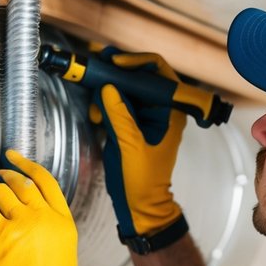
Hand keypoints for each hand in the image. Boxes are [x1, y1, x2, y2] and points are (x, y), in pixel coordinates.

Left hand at [0, 150, 81, 265]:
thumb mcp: (63, 257)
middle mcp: (42, 218)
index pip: (46, 182)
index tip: (16, 158)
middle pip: (20, 183)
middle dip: (5, 175)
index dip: (28, 166)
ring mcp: (18, 225)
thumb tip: (30, 228)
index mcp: (63, 223)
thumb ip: (49, 236)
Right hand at [92, 50, 187, 237]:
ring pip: (123, 88)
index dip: (136, 63)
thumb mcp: (132, 146)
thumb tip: (108, 88)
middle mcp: (159, 108)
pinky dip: (102, 104)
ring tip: (95, 104)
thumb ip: (121, 116)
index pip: (158, 73)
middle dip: (116, 73)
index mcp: (171, 110)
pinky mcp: (128, 123)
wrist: (139, 203)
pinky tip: (95, 115)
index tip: (114, 64)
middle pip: (138, 76)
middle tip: (96, 68)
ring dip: (106, 90)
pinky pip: (114, 103)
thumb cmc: (145, 179)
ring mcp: (142, 115)